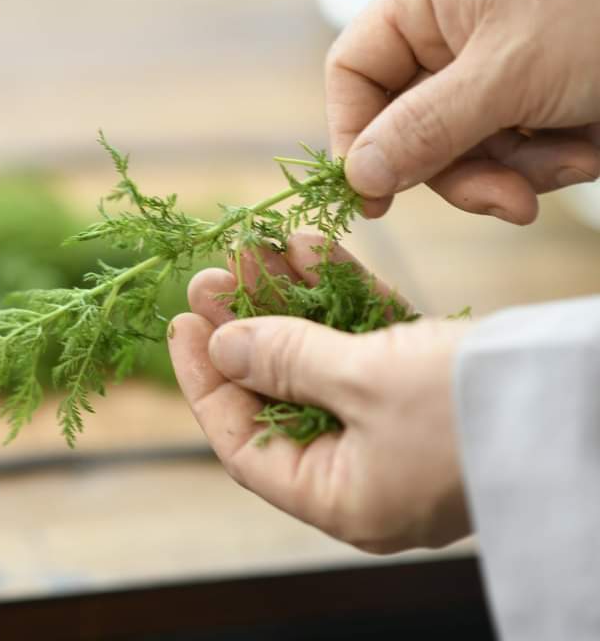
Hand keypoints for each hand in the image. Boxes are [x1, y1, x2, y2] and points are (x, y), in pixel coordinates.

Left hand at [167, 235, 471, 552]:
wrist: (586, 396)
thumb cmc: (474, 407)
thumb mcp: (365, 380)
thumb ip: (285, 358)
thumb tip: (221, 345)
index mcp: (339, 496)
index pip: (243, 442)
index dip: (204, 382)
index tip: (181, 324)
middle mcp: (363, 469)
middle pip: (278, 391)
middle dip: (245, 326)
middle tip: (217, 269)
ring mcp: (396, 429)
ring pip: (320, 357)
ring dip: (289, 300)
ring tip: (259, 245)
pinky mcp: (428, 386)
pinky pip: (366, 341)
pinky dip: (341, 296)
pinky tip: (314, 248)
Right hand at [328, 0, 599, 223]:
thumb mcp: (508, 77)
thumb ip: (423, 129)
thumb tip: (356, 177)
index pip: (354, 70)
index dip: (354, 132)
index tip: (369, 193)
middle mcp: (449, 30)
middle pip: (402, 123)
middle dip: (455, 167)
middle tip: (501, 199)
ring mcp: (489, 68)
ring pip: (452, 150)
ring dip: (505, 173)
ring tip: (564, 166)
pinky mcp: (526, 102)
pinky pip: (499, 156)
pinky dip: (539, 167)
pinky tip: (582, 154)